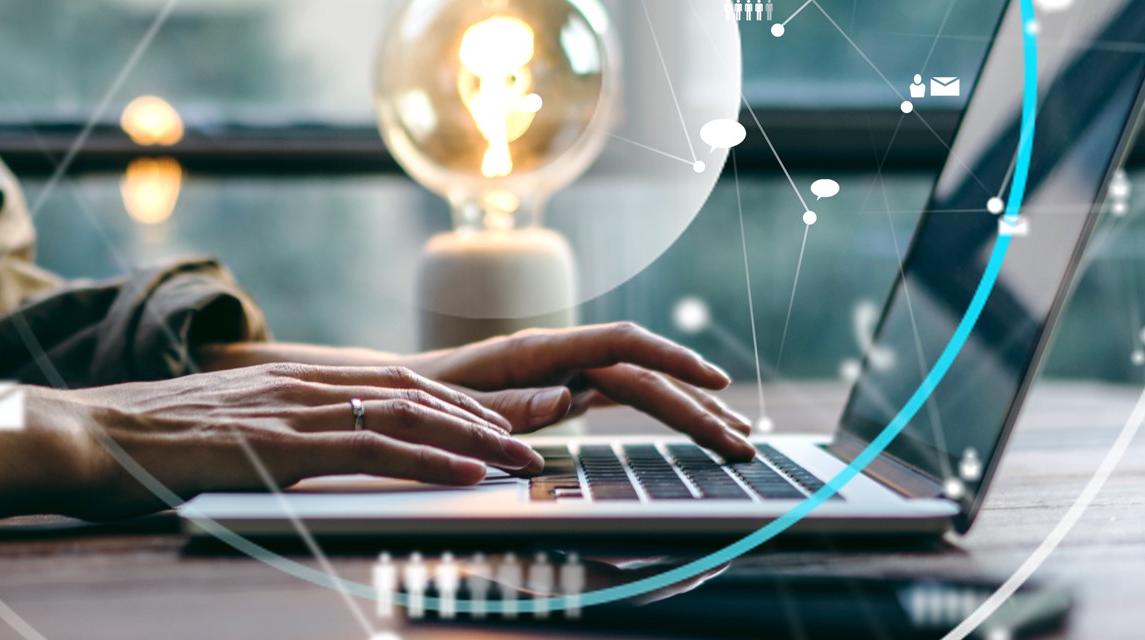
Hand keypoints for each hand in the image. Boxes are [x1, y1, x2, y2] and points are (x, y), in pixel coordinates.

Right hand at [47, 364, 545, 519]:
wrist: (81, 434)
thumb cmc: (143, 443)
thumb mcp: (225, 429)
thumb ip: (274, 433)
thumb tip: (303, 455)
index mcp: (295, 379)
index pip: (397, 382)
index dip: (458, 402)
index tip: (501, 423)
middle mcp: (305, 384)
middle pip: (419, 390)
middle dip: (486, 416)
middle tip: (536, 436)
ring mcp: (294, 412)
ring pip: (409, 414)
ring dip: (475, 439)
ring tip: (521, 460)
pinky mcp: (280, 446)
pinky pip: (373, 449)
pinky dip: (429, 460)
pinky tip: (467, 475)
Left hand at [406, 322, 755, 460]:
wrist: (401, 392)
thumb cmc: (422, 397)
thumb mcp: (453, 406)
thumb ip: (507, 406)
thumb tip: (567, 399)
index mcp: (537, 349)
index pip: (619, 344)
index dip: (671, 357)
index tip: (714, 381)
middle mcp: (563, 356)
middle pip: (644, 376)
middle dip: (697, 408)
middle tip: (743, 443)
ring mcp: (570, 372)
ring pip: (644, 388)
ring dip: (692, 414)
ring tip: (738, 441)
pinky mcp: (571, 390)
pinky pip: (627, 399)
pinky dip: (664, 413)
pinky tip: (699, 427)